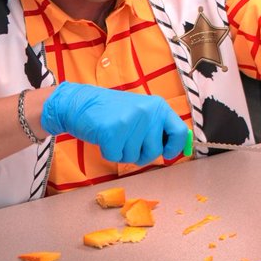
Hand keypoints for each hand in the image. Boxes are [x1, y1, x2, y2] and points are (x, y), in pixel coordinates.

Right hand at [40, 83, 187, 164]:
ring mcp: (131, 121)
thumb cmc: (113, 112)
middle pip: (155, 151)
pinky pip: (116, 157)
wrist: (81, 103)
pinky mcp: (112, 131)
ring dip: (123, 153)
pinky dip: (109, 153)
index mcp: (158, 106)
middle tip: (128, 142)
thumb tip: (173, 151)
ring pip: (134, 157)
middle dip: (142, 154)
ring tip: (115, 136)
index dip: (175, 148)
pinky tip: (104, 138)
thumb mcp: (141, 113)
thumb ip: (157, 128)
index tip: (167, 154)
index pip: (180, 132)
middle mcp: (148, 112)